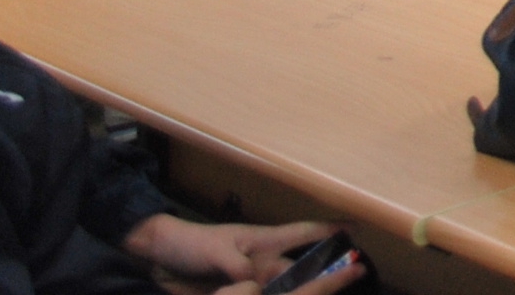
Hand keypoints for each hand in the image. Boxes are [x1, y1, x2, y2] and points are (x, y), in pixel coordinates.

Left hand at [122, 215, 366, 293]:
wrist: (157, 262)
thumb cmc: (190, 245)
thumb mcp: (215, 251)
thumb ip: (236, 266)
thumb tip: (254, 284)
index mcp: (262, 242)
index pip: (302, 233)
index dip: (329, 229)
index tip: (357, 226)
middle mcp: (262, 262)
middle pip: (300, 268)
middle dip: (325, 270)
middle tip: (355, 272)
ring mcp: (250, 281)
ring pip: (283, 288)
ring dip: (299, 290)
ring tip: (322, 291)